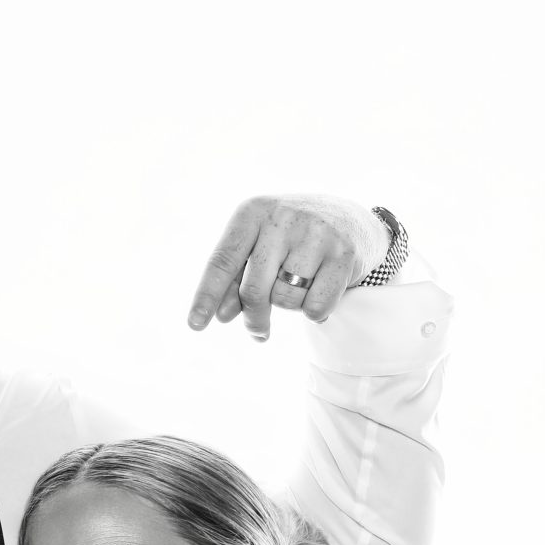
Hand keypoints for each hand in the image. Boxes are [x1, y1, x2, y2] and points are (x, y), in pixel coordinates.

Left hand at [188, 195, 389, 340]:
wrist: (350, 220)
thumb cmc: (289, 240)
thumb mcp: (258, 249)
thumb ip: (236, 279)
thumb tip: (222, 316)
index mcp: (252, 212)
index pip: (223, 260)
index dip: (207, 295)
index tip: (195, 325)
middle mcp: (283, 218)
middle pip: (254, 289)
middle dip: (253, 317)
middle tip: (257, 331)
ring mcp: (316, 233)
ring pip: (285, 299)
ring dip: (289, 306)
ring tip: (300, 286)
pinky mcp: (344, 253)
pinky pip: (315, 306)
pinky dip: (315, 310)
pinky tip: (320, 291)